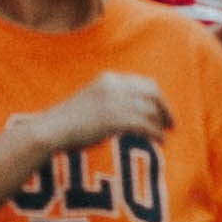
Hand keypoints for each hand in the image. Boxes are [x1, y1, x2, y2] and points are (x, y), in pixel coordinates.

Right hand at [27, 73, 172, 158]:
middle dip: (164, 108)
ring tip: (165, 135)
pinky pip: (147, 126)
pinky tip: (159, 142)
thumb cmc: (65, 123)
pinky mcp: (117, 119)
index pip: (142, 83)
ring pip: (151, 111)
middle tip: (171, 123)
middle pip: (152, 93)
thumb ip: (107, 101)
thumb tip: (126, 114)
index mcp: (108, 80)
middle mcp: (115, 87)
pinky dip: (156, 134)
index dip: (156, 96)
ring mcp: (116, 102)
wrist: (51, 130)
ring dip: (161, 124)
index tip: (161, 109)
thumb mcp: (88, 102)